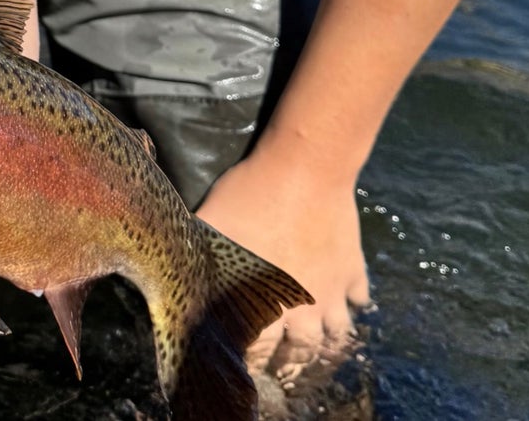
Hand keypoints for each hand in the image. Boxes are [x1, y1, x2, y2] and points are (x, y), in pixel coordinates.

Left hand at [195, 148, 370, 381]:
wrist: (305, 168)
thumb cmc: (251, 194)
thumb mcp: (211, 221)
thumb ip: (194, 251)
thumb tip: (168, 265)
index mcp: (264, 300)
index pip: (257, 349)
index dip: (248, 356)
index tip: (241, 357)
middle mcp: (303, 308)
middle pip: (301, 352)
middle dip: (288, 360)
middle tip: (280, 359)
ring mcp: (334, 291)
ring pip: (336, 334)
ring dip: (325, 338)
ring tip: (312, 338)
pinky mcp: (354, 269)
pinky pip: (360, 298)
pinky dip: (353, 302)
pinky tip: (344, 300)